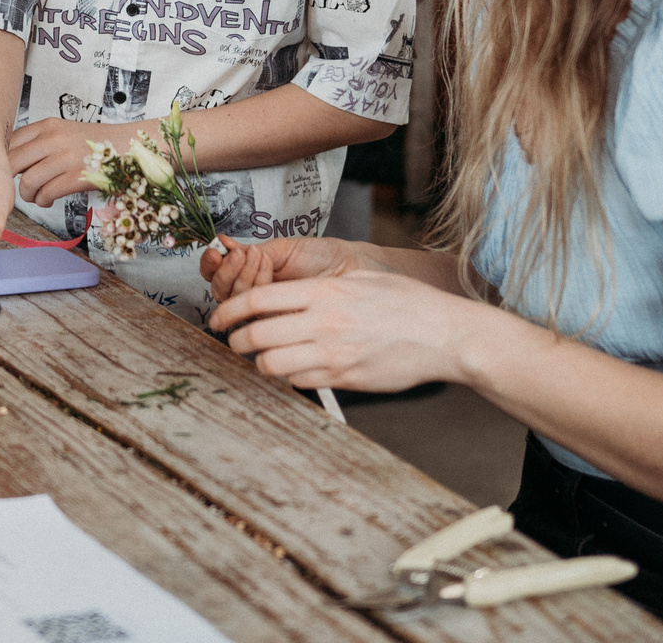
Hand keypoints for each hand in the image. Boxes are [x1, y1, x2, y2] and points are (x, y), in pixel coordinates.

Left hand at [6, 117, 140, 205]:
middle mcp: (54, 138)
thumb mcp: (65, 132)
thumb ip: (40, 142)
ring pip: (27, 181)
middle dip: (10, 180)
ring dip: (28, 195)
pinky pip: (46, 193)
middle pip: (12, 162)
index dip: (2, 161)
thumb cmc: (96, 144)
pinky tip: (49, 200)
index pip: (10, 142)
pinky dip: (43, 201)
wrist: (130, 148)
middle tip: (18, 187)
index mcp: (49, 125)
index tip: (5, 171)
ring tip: (36, 196)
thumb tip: (12, 161)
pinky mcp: (77, 176)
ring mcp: (66, 157)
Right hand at [200, 234, 366, 303]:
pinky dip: (257, 286)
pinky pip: (255, 313)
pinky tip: (267, 267)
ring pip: (235, 303)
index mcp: (252, 276)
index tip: (217, 250)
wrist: (350, 267)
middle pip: (222, 293)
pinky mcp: (279, 326)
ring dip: (243, 276)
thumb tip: (223, 246)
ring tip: (260, 257)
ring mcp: (266, 312)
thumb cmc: (322, 257)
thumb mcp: (282, 249)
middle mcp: (255, 297)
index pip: (219, 275)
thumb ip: (252, 253)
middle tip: (243, 254)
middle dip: (228, 271)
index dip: (211, 265)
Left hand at [211, 270, 504, 396]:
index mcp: (325, 292)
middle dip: (236, 340)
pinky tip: (296, 368)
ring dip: (260, 363)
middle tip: (234, 341)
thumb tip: (286, 295)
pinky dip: (289, 377)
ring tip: (263, 358)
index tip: (218, 317)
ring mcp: (333, 353)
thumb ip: (321, 288)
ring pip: (272, 364)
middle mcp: (324, 322)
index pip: (258, 299)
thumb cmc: (407, 303)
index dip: (230, 310)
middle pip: (256, 334)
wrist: (444, 335)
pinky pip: (300, 381)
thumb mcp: (360, 280)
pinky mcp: (344, 378)